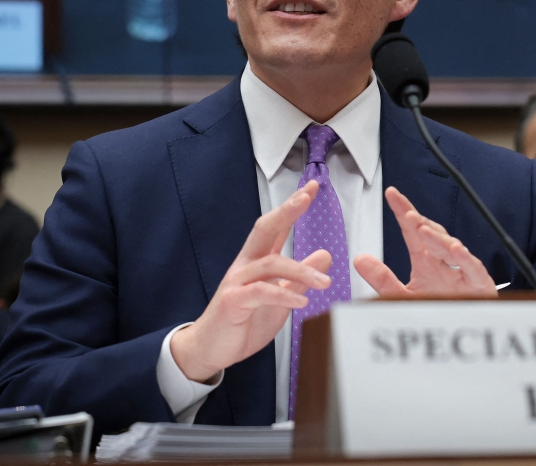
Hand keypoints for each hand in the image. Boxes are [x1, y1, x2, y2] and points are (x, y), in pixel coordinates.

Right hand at [171, 181, 333, 382]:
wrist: (210, 349)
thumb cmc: (243, 322)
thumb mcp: (280, 299)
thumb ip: (299, 278)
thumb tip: (324, 255)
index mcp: (257, 261)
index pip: (276, 227)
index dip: (293, 207)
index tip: (312, 187)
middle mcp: (245, 265)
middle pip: (264, 229)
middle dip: (286, 211)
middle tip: (306, 196)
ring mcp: (237, 282)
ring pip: (270, 264)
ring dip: (301, 270)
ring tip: (325, 282)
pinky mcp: (232, 302)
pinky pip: (260, 292)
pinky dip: (283, 295)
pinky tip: (302, 301)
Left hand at [354, 186, 497, 298]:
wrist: (460, 332)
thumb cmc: (439, 309)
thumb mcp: (404, 296)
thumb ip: (382, 279)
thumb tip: (359, 260)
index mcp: (426, 260)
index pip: (412, 231)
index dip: (403, 211)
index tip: (391, 194)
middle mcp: (443, 261)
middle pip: (432, 234)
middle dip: (421, 223)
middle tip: (407, 215)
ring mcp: (461, 271)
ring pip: (451, 249)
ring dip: (437, 238)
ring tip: (423, 230)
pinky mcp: (478, 285)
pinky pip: (473, 269)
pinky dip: (465, 259)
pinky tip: (455, 249)